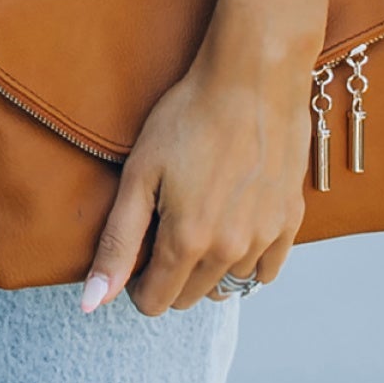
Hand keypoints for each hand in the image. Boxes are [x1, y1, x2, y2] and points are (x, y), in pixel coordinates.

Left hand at [78, 46, 311, 316]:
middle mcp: (230, 251)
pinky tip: (234, 224)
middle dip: (171, 274)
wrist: (251, 80)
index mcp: (188, 242)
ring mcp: (265, 238)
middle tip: (165, 223)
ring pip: (227, 284)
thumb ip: (117, 244)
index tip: (138, 251)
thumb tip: (93, 302)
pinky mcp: (291, 221)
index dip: (138, 282)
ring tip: (201, 215)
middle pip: (190, 297)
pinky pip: (265, 270)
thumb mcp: (139, 175)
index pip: (155, 302)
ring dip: (209, 266)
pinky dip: (246, 260)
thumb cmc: (188, 118)